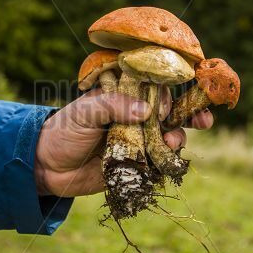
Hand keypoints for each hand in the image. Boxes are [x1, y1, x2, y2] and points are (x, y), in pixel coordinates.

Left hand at [35, 88, 212, 196]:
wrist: (49, 167)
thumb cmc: (64, 130)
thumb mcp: (84, 112)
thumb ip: (113, 106)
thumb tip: (146, 111)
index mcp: (122, 94)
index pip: (154, 85)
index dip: (175, 88)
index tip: (193, 91)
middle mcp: (132, 113)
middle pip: (169, 110)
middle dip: (188, 113)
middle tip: (203, 120)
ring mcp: (136, 137)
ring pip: (168, 134)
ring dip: (178, 136)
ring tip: (174, 141)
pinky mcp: (136, 160)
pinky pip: (158, 158)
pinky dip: (168, 157)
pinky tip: (169, 157)